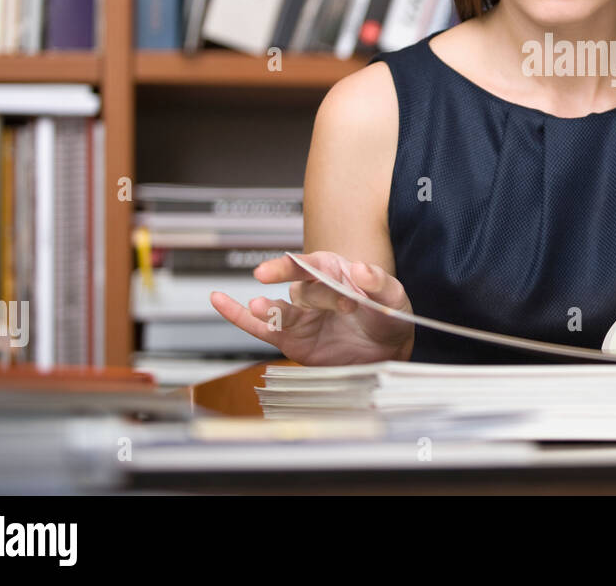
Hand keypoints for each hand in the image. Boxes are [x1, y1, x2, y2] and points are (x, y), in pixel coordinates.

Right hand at [210, 250, 413, 365]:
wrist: (389, 352)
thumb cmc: (389, 318)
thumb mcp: (395, 298)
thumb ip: (379, 284)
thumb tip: (361, 269)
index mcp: (336, 272)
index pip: (312, 263)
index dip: (299, 264)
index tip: (288, 266)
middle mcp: (314, 290)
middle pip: (303, 289)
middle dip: (321, 298)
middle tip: (338, 307)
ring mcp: (301, 315)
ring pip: (278, 308)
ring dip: (267, 307)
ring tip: (257, 305)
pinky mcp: (293, 339)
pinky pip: (262, 327)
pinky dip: (240, 316)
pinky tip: (221, 301)